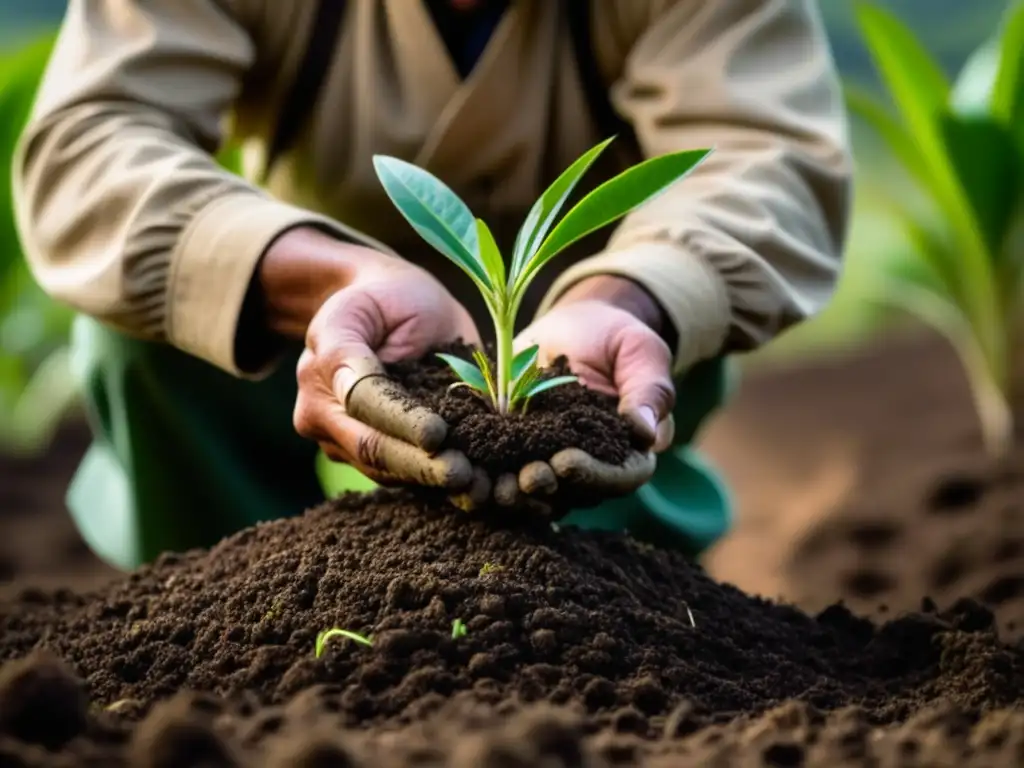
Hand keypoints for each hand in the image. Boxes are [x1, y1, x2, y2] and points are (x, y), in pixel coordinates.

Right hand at [258, 227, 478, 488]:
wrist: (382, 310)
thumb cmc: (388, 297)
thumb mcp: (374, 295)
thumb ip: (359, 340)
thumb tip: (364, 391)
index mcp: (323, 366)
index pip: (365, 402)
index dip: (402, 422)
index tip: (439, 435)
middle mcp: (321, 412)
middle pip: (372, 448)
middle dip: (420, 465)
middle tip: (463, 475)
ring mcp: (337, 441)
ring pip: (384, 471)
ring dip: (430, 482)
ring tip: (475, 488)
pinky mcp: (362, 458)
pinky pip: (396, 475)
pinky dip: (432, 483)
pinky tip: (470, 489)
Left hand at [497, 276, 676, 512]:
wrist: (575, 324)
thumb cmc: (617, 337)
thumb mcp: (640, 352)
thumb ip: (648, 389)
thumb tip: (646, 433)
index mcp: (629, 452)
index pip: (619, 478)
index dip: (593, 477)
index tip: (564, 462)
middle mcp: (590, 467)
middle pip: (572, 494)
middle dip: (544, 490)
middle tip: (520, 478)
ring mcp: (549, 462)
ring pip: (532, 492)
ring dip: (509, 491)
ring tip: (487, 481)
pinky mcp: (514, 449)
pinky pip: (498, 468)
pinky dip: (481, 471)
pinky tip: (462, 464)